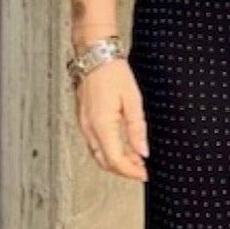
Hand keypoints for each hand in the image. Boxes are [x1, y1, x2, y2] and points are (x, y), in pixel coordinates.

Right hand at [77, 55, 148, 180]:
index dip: (131, 171)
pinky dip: (108, 150)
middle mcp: (89, 128)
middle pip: (104, 162)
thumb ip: (137, 129)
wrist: (95, 55)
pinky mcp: (84, 119)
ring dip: (116, 161)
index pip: (115, 160)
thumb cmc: (113, 72)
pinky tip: (121, 145)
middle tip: (141, 169)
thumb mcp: (133, 100)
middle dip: (124, 170)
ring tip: (135, 158)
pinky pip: (94, 143)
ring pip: (98, 154)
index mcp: (102, 125)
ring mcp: (84, 124)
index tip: (145, 173)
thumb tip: (143, 152)